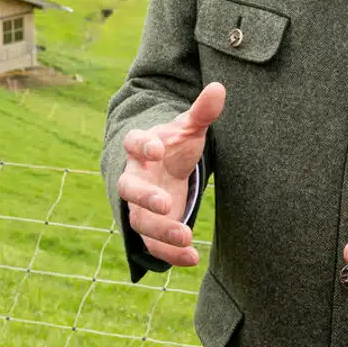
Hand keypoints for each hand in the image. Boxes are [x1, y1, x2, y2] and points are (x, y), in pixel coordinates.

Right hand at [116, 82, 225, 266]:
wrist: (162, 167)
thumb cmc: (174, 145)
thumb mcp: (188, 128)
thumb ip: (202, 112)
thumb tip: (219, 88)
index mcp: (141, 147)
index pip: (134, 143)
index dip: (142, 146)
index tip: (157, 149)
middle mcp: (133, 176)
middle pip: (128, 188)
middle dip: (145, 197)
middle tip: (166, 203)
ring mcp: (137, 205)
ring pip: (139, 221)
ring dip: (160, 230)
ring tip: (186, 236)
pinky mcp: (148, 227)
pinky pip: (152, 243)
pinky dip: (170, 253)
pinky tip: (193, 258)